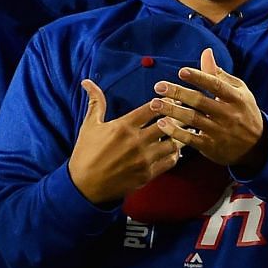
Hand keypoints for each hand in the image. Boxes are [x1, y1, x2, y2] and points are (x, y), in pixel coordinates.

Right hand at [68, 79, 185, 205]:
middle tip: (183, 113)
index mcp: (124, 126)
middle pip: (168, 124)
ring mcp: (143, 159)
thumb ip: (96, 102)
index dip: (165, 102)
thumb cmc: (86, 153)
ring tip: (182, 131)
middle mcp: (136, 142)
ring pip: (173, 143)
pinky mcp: (148, 174)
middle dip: (177, 117)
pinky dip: (174, 154)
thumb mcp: (89, 126)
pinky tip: (173, 150)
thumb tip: (88, 81)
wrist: (84, 186)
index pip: (152, 108)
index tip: (171, 100)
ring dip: (178, 136)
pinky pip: (170, 161)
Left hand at [150, 49, 267, 171]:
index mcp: (236, 98)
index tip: (181, 72)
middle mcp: (228, 114)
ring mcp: (219, 131)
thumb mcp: (238, 91)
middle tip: (159, 86)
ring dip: (172, 111)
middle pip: (200, 101)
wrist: (257, 145)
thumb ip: (219, 74)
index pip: (216, 85)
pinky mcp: (211, 146)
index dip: (199, 77)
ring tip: (154, 103)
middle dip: (178, 93)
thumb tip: (206, 52)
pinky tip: (162, 124)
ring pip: (193, 119)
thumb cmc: (244, 111)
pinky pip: (190, 139)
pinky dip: (175, 132)